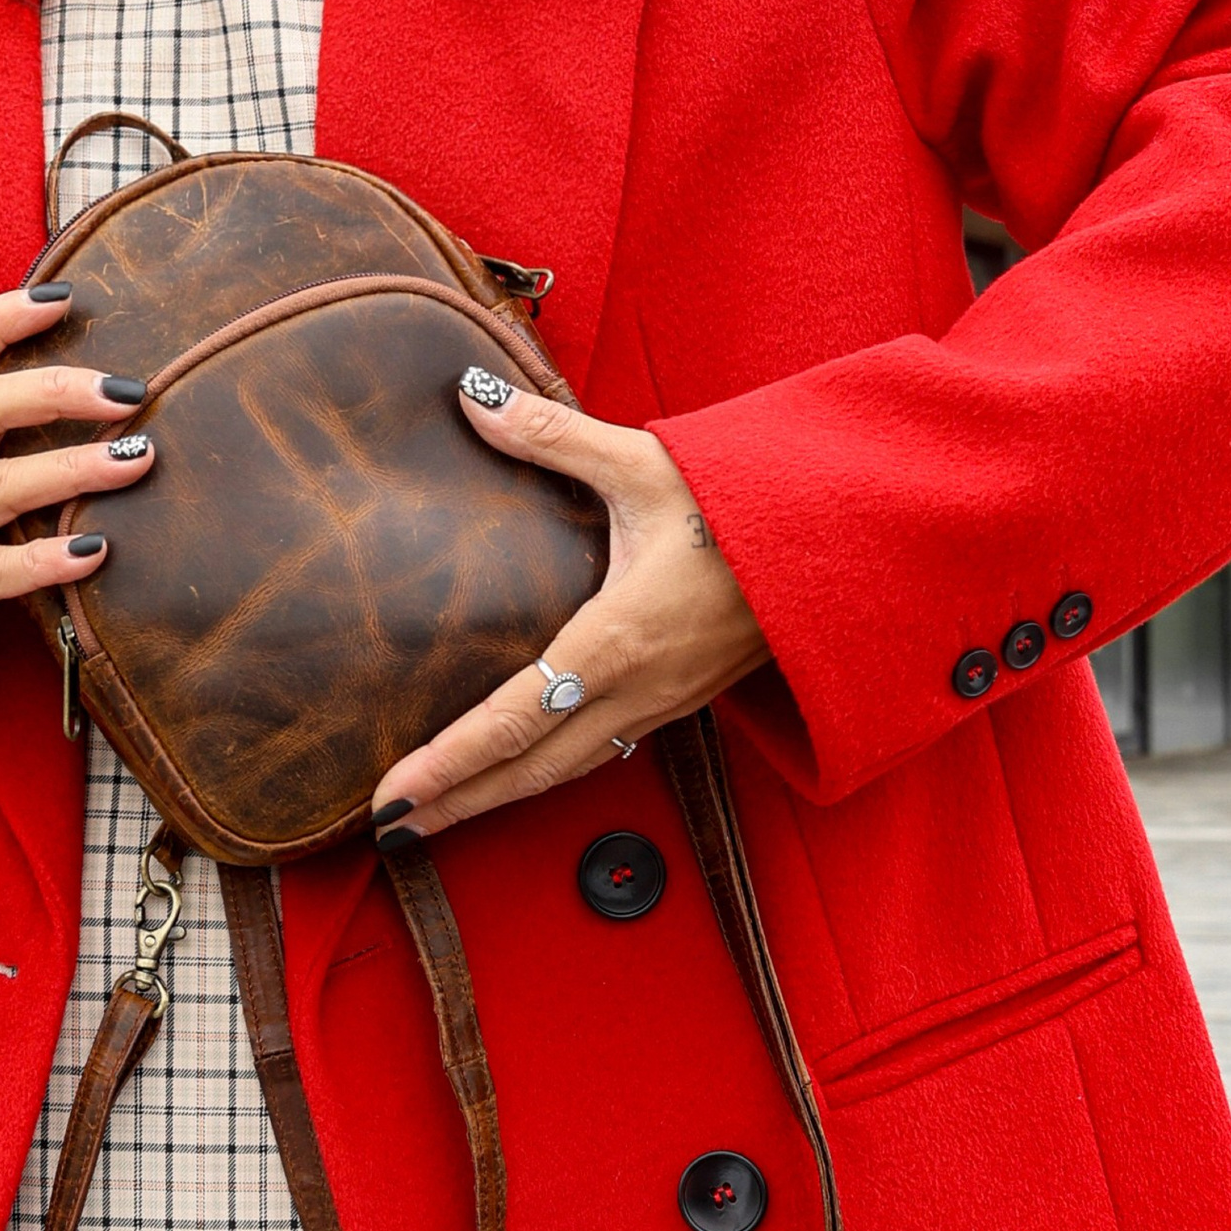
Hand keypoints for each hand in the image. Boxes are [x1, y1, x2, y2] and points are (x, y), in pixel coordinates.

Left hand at [367, 375, 767, 838]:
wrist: (841, 542)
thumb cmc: (744, 502)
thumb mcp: (642, 463)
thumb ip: (551, 437)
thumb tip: (474, 402)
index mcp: (616, 639)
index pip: (513, 719)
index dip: (449, 764)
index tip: (391, 799)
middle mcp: (637, 688)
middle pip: (530, 768)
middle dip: (459, 801)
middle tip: (390, 828)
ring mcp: (664, 704)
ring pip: (568, 769)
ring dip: (501, 795)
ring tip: (441, 814)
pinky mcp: (682, 701)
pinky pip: (603, 752)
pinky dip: (550, 772)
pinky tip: (524, 769)